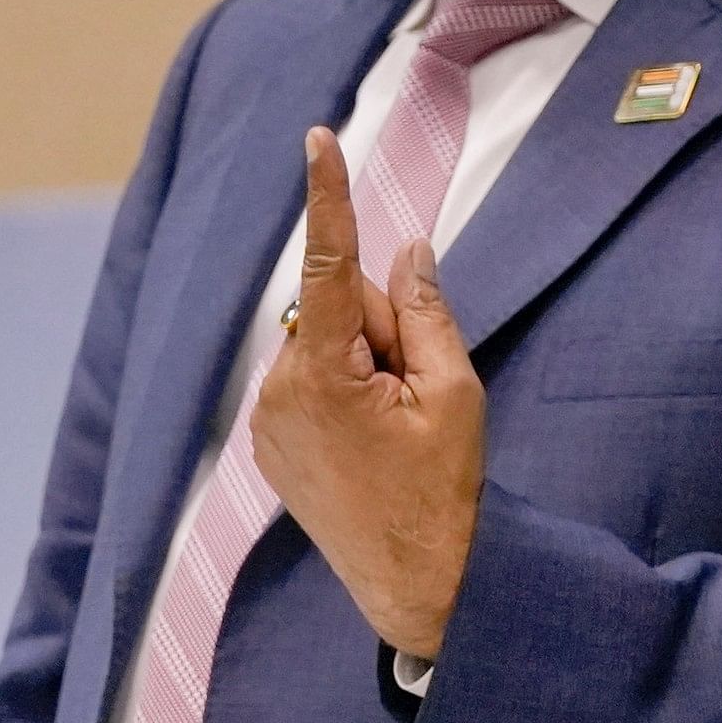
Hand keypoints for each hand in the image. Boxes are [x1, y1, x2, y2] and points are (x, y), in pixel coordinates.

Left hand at [250, 128, 484, 659]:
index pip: (330, 264)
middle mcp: (279, 391)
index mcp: (324, 374)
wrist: (419, 583)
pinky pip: (312, 381)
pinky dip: (348, 390)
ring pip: (326, 346)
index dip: (329, 196)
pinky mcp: (270, 442)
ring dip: (368, 364)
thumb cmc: (444, 488)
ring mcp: (268, 421)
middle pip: (340, 310)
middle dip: (385, 330)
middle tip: (420, 395)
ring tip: (398, 429)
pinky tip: (374, 442)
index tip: (317, 139)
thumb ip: (425, 311)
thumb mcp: (453, 391)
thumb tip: (408, 250)